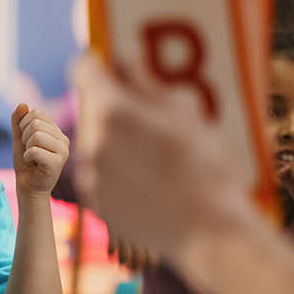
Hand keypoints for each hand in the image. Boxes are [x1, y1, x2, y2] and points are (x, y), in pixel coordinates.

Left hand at [11, 103, 69, 193]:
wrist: (28, 187)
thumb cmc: (25, 163)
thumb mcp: (19, 139)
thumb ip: (18, 121)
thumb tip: (23, 104)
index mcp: (56, 131)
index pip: (36, 113)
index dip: (23, 125)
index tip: (25, 140)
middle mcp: (63, 139)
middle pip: (36, 123)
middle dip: (24, 136)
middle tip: (28, 150)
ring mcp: (63, 150)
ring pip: (36, 135)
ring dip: (27, 147)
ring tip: (31, 156)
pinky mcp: (58, 162)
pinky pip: (35, 150)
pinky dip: (27, 156)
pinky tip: (33, 163)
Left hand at [72, 54, 252, 266]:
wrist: (209, 232)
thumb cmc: (206, 167)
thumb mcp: (184, 113)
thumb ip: (146, 82)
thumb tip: (124, 60)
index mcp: (111, 112)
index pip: (84, 70)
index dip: (100, 64)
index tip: (115, 67)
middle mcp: (90, 143)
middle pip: (90, 109)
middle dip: (112, 105)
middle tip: (146, 113)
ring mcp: (89, 177)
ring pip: (94, 143)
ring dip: (114, 139)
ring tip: (154, 153)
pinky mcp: (96, 205)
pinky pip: (100, 175)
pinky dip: (116, 171)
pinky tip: (150, 180)